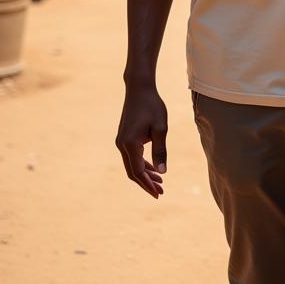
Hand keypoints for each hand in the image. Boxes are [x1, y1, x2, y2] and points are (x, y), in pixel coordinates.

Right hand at [116, 82, 168, 197]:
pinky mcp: (124, 138)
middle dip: (146, 183)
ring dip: (145, 174)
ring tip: (160, 182)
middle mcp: (122, 145)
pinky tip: (153, 168)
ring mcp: (121, 142)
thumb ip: (161, 150)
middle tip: (161, 192)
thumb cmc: (152, 106)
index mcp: (130, 145)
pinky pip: (132, 156)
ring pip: (132, 165)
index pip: (138, 172)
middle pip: (133, 172)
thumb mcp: (161, 128)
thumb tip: (163, 172)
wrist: (139, 89)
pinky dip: (142, 164)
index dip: (148, 184)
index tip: (158, 194)